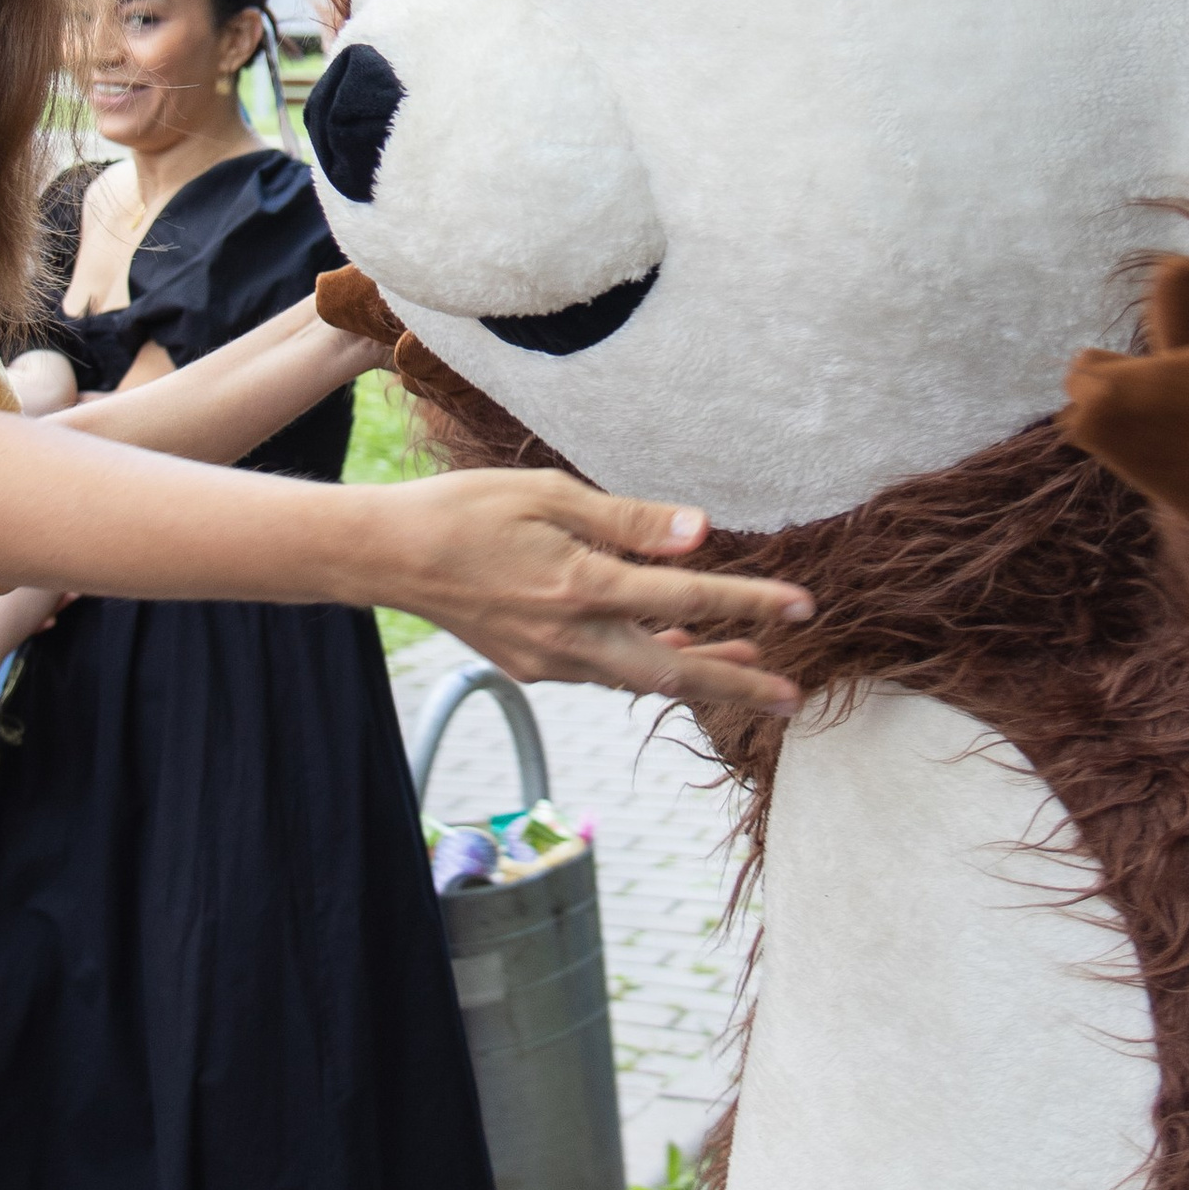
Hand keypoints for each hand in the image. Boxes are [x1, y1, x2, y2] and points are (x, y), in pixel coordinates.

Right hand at [357, 469, 809, 711]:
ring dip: (697, 672)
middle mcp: (569, 635)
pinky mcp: (533, 666)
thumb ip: (629, 518)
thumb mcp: (548, 492)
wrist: (386, 556)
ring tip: (750, 666)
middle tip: (794, 697)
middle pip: (673, 672)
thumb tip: (701, 533)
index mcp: (578, 584)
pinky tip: (675, 642)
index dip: (748, 602)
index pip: (684, 595)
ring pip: (641, 678)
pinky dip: (647, 661)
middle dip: (737, 685)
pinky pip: (606, 672)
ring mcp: (549, 660)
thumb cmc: (464, 508)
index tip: (801, 607)